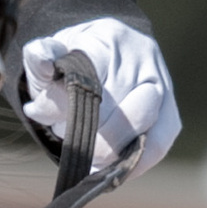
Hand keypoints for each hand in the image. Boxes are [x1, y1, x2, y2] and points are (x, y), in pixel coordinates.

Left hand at [19, 17, 179, 173]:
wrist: (109, 57)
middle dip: (85, 132)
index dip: (60, 104)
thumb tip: (41, 59)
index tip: (36, 111)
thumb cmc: (74, 61)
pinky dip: (129, 164)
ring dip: (107, 151)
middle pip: (117, 111)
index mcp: (110, 40)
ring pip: (140, 131)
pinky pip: (156, 147)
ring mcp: (163, 87)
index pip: (88, 80)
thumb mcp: (51, 54)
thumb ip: (41, 57)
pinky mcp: (170, 116)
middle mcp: (144, 60)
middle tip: (65, 132)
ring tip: (86, 151)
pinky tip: (105, 167)